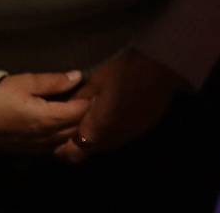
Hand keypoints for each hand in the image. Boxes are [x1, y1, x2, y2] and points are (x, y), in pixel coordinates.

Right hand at [0, 71, 90, 155]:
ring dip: (73, 128)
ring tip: (75, 111)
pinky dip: (60, 137)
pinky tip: (58, 125)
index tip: (95, 89)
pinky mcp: (25, 151)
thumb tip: (77, 77)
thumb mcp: (25, 82)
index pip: (79, 112)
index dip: (89, 101)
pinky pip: (51, 147)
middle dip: (84, 115)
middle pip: (74, 129)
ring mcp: (34, 147)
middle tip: (89, 99)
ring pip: (64, 140)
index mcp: (47, 119)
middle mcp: (44, 137)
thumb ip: (53, 81)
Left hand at [52, 50, 180, 162]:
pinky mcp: (143, 129)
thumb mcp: (95, 81)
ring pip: (107, 144)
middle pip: (89, 151)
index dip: (62, 148)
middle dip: (80, 140)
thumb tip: (67, 108)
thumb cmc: (124, 71)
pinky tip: (117, 110)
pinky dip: (115, 128)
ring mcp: (130, 136)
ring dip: (99, 134)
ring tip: (97, 114)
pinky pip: (122, 135)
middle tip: (77, 121)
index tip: (58, 134)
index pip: (72, 154)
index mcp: (96, 129)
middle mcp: (112, 140)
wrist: (161, 66)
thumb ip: (78, 100)